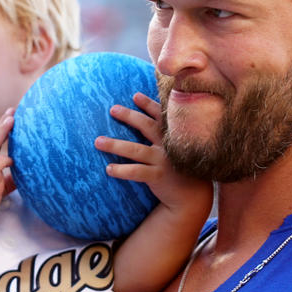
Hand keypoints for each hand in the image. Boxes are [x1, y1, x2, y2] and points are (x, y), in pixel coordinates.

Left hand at [96, 93, 211, 215]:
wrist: (193, 195)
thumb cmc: (180, 167)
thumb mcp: (178, 149)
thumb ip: (167, 135)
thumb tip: (148, 122)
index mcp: (173, 136)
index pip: (160, 116)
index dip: (148, 105)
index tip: (135, 96)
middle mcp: (168, 146)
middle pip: (147, 127)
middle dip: (130, 116)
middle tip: (113, 109)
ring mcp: (163, 161)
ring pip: (136, 150)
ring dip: (116, 145)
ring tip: (98, 142)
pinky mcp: (158, 177)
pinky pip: (137, 172)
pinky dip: (122, 170)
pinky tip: (109, 169)